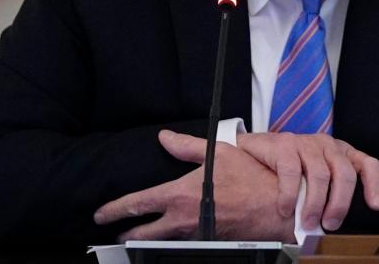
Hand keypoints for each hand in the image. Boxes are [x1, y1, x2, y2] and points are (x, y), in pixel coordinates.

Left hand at [93, 130, 292, 241]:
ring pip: (162, 241)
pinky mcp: (209, 242)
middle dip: (126, 234)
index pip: (136, 205)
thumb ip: (187, 146)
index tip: (101, 214)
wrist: (277, 208)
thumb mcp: (219, 153)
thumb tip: (164, 137)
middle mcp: (182, 220)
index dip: (114, 210)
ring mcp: (195, 235)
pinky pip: (184, 242)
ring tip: (139, 235)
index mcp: (179, 195)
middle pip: (142, 234)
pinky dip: (173, 239)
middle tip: (116, 233)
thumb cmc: (252, 178)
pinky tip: (174, 234)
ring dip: (148, 239)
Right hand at [236, 132, 378, 231]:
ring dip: (315, 204)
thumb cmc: (290, 171)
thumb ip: (330, 194)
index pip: (367, 164)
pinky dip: (290, 195)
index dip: (375, 185)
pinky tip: (285, 209)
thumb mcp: (315, 180)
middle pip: (344, 173)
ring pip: (320, 175)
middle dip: (340, 203)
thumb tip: (338, 226)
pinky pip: (291, 172)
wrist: (254, 152)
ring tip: (308, 222)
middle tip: (331, 224)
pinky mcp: (284, 144)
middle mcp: (327, 145)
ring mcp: (306, 142)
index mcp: (341, 153)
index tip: (375, 206)